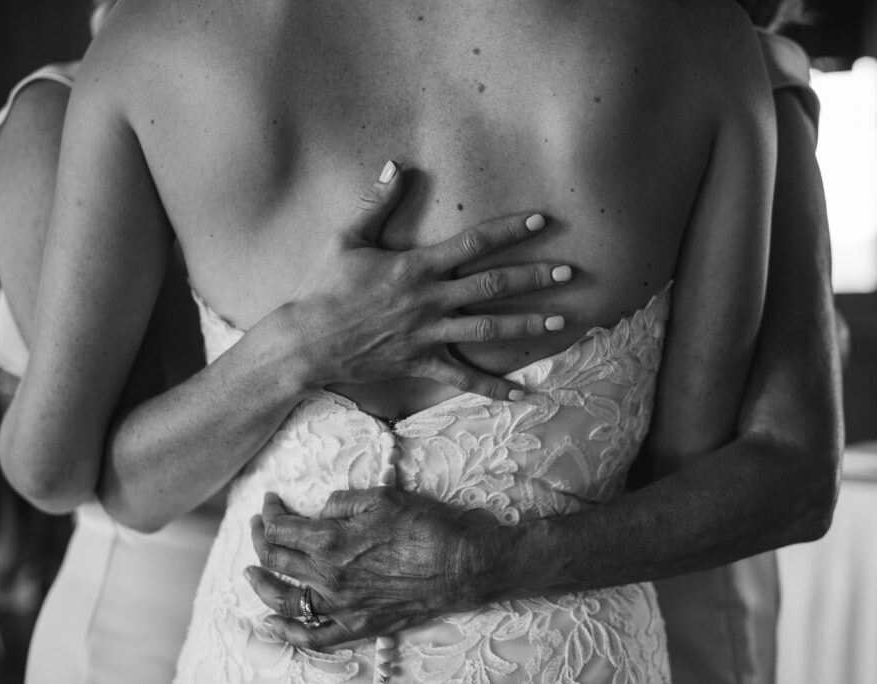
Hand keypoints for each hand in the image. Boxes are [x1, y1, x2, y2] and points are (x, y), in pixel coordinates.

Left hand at [246, 489, 489, 648]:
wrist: (461, 565)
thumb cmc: (426, 526)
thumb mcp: (382, 497)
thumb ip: (342, 501)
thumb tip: (321, 510)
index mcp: (330, 540)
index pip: (281, 528)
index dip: (269, 513)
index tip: (270, 502)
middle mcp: (328, 576)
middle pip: (276, 560)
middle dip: (260, 538)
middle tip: (259, 526)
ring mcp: (341, 605)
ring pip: (284, 599)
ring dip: (260, 584)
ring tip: (250, 572)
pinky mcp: (358, 625)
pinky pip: (314, 636)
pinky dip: (288, 632)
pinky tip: (271, 623)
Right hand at [288, 160, 571, 400]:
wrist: (307, 340)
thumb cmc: (325, 288)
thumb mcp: (347, 238)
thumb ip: (376, 202)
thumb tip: (394, 164)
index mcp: (417, 266)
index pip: (474, 243)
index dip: (510, 230)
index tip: (541, 220)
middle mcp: (430, 299)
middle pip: (493, 285)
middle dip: (534, 277)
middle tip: (569, 273)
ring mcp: (429, 334)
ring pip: (488, 328)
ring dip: (527, 324)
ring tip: (562, 321)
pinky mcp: (421, 363)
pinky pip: (462, 378)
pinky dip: (492, 388)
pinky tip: (521, 395)